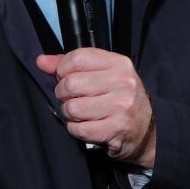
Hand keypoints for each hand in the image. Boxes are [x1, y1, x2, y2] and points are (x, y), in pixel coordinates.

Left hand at [36, 49, 155, 167]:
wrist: (147, 130)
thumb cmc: (121, 99)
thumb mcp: (103, 75)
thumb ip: (71, 66)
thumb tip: (42, 61)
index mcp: (119, 64)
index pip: (77, 58)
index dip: (62, 69)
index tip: (64, 77)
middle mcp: (123, 83)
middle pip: (71, 84)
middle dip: (63, 94)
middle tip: (73, 98)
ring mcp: (121, 107)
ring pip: (72, 108)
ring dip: (70, 114)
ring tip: (81, 113)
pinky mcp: (116, 129)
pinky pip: (78, 129)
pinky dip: (76, 129)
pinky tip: (87, 126)